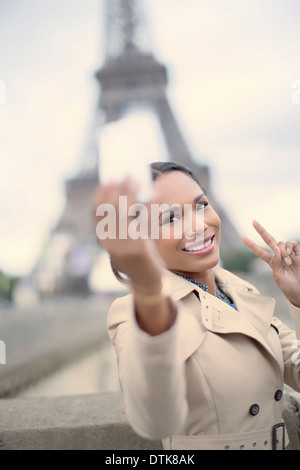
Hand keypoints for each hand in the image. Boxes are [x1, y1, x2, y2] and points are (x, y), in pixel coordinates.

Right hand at [94, 175, 164, 291]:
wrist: (146, 282)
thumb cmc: (136, 256)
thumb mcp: (124, 240)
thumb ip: (122, 222)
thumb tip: (129, 191)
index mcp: (103, 239)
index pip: (97, 212)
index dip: (102, 194)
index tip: (108, 180)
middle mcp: (110, 242)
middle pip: (111, 209)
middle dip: (118, 190)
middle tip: (128, 175)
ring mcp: (123, 246)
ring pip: (125, 213)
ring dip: (131, 193)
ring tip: (137, 181)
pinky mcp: (139, 249)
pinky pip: (143, 222)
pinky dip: (148, 207)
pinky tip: (154, 196)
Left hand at [242, 220, 299, 307]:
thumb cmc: (288, 287)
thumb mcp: (278, 277)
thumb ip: (275, 263)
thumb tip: (275, 249)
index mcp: (272, 262)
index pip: (259, 251)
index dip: (251, 245)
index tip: (242, 238)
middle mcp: (279, 256)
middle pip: (269, 240)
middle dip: (261, 231)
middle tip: (254, 222)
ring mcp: (288, 254)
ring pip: (281, 243)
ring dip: (282, 251)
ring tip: (287, 263)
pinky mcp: (298, 253)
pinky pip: (292, 244)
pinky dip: (290, 246)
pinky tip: (290, 254)